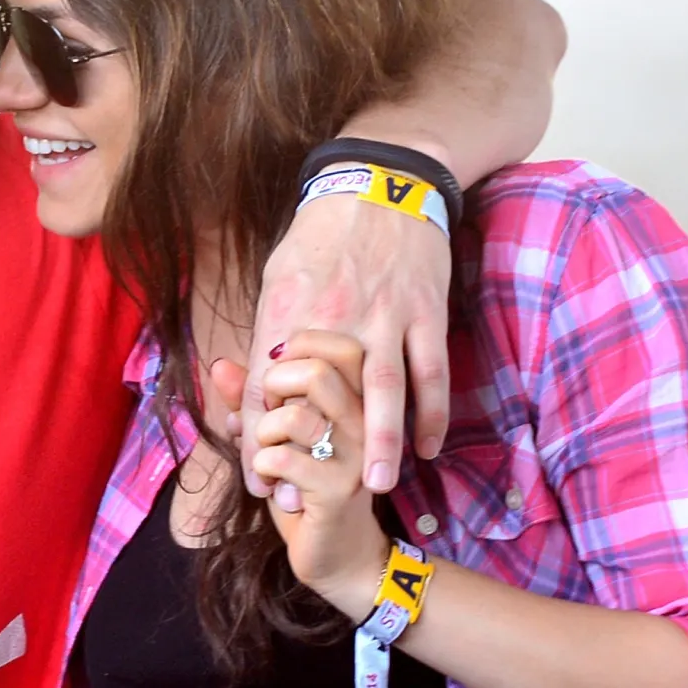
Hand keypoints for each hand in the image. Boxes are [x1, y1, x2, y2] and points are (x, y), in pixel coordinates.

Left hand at [242, 191, 451, 501]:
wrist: (380, 182)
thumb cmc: (320, 233)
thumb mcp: (275, 274)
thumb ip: (269, 328)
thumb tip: (255, 377)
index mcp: (289, 311)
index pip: (268, 386)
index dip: (258, 437)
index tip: (255, 478)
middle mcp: (335, 319)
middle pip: (322, 399)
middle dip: (313, 454)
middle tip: (305, 504)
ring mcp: (386, 317)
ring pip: (385, 392)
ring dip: (383, 444)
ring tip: (377, 489)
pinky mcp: (425, 313)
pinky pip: (432, 372)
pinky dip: (433, 412)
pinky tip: (428, 446)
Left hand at [246, 331, 391, 616]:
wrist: (337, 554)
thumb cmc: (305, 490)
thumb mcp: (276, 439)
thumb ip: (251, 401)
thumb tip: (220, 364)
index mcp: (358, 401)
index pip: (338, 346)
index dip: (294, 354)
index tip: (275, 385)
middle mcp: (366, 422)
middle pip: (316, 371)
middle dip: (272, 391)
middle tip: (269, 421)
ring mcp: (357, 456)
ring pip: (294, 416)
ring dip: (264, 436)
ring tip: (268, 458)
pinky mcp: (339, 490)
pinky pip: (282, 459)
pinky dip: (261, 468)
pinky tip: (269, 485)